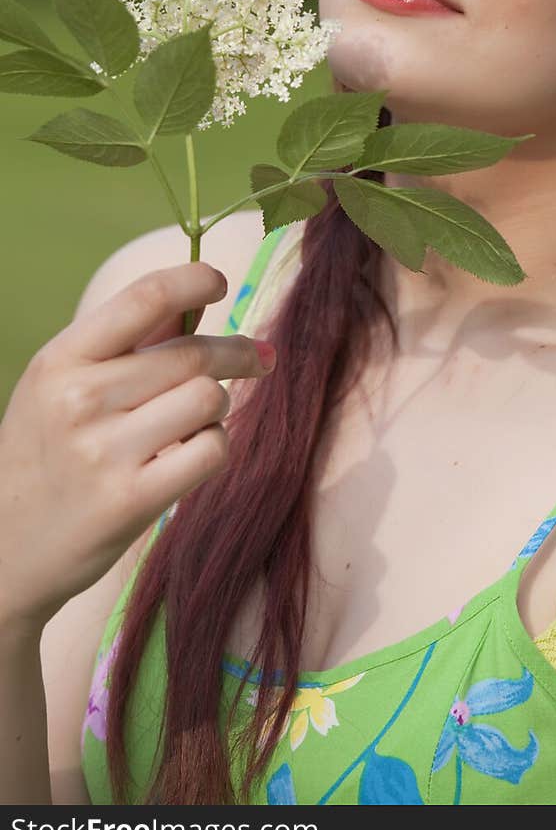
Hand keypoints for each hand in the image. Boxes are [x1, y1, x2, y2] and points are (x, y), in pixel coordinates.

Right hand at [0, 261, 275, 634]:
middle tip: (258, 358)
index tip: (218, 283)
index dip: (194, 280)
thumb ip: (128, 340)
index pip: (144, 298)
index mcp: (60, 360)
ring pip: (208, 398)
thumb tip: (197, 298)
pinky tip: (191, 452)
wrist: (5, 549)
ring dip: (217, 405)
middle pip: (193, 353)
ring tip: (197, 420)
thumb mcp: (62, 385)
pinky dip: (214, 445)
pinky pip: (211, 449)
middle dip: (237, 353)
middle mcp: (79, 400)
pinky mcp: (132, 500)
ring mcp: (104, 452)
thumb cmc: (45, 454)